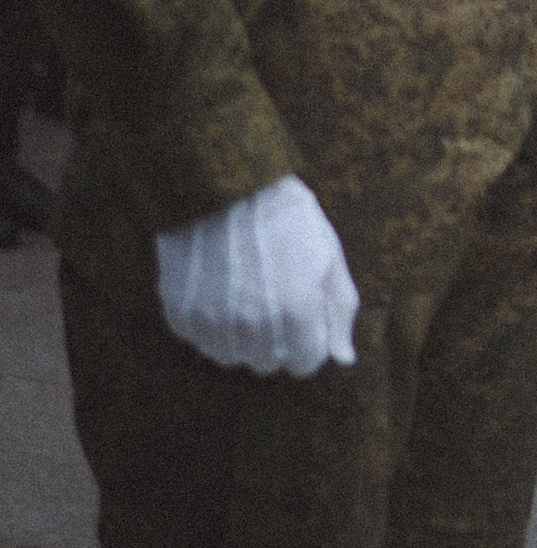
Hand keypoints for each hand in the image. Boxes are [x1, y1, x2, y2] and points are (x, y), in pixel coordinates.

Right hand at [155, 174, 358, 375]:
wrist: (225, 183)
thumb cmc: (286, 215)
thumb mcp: (328, 253)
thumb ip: (340, 310)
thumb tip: (344, 359)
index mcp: (296, 313)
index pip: (305, 363)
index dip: (307, 339)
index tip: (302, 313)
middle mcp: (253, 327)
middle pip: (268, 363)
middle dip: (276, 339)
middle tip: (272, 295)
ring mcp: (212, 324)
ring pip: (232, 356)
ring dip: (241, 336)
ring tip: (244, 290)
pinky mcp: (181, 315)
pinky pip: (200, 340)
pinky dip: (210, 324)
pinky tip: (218, 288)